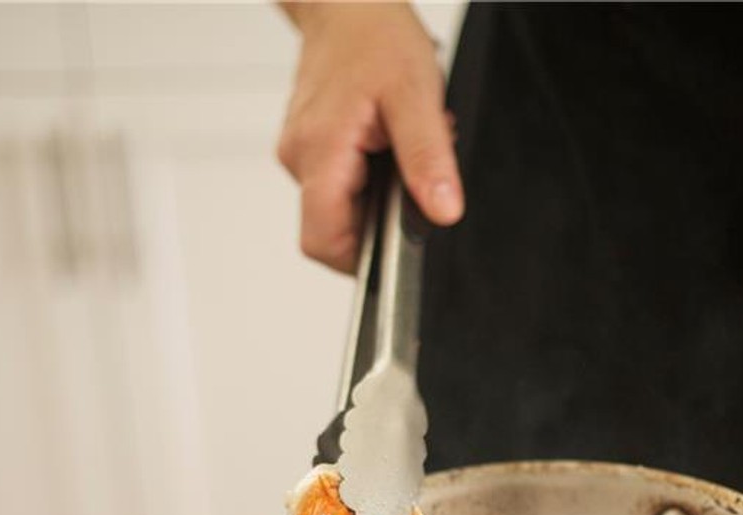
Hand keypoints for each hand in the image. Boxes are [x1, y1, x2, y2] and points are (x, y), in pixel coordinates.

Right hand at [279, 3, 463, 272]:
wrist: (348, 1)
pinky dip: (367, 173)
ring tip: (395, 149)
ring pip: (337, 206)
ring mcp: (300, 151)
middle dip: (377, 218)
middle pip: (330, 229)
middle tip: (406, 179)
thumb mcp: (417, 96)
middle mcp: (300, 157)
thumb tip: (442, 211)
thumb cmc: (375, 35)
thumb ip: (428, 160)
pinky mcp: (308, 145)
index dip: (360, 260)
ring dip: (375, 193)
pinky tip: (382, 142)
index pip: (322, 241)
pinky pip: (337, 181)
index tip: (394, 246)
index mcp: (320, 151)